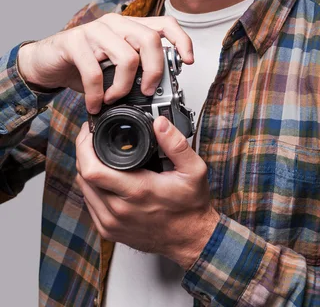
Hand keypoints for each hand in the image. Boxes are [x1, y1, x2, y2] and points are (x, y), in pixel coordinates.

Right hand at [17, 14, 192, 112]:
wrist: (46, 61)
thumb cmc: (84, 64)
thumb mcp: (115, 66)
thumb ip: (137, 70)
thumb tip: (161, 89)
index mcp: (130, 27)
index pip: (165, 24)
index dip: (182, 40)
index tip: (188, 61)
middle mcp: (116, 23)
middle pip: (151, 40)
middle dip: (155, 70)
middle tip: (148, 91)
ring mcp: (95, 30)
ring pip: (127, 57)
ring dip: (124, 87)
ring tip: (114, 99)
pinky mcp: (74, 42)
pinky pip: (94, 72)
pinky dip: (97, 94)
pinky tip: (95, 104)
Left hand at [75, 117, 218, 269]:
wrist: (189, 239)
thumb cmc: (190, 206)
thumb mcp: (194, 170)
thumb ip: (176, 144)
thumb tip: (160, 123)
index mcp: (137, 191)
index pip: (93, 169)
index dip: (84, 146)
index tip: (90, 131)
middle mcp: (119, 209)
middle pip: (83, 176)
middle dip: (83, 152)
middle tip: (92, 138)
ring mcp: (111, 223)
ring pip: (83, 189)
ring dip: (86, 169)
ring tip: (96, 153)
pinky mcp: (108, 231)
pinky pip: (89, 204)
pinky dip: (91, 187)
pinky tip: (102, 177)